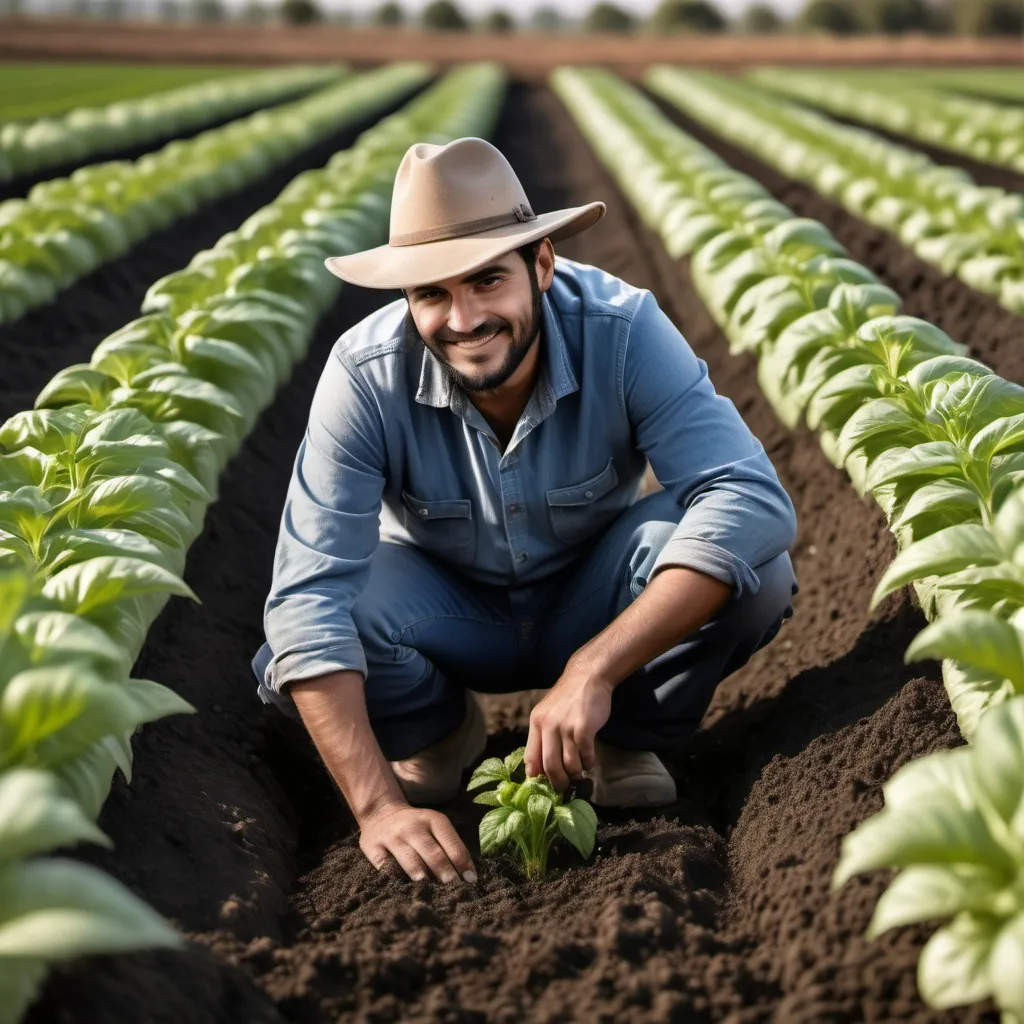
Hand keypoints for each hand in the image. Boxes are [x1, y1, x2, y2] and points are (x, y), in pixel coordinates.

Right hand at [359, 801, 476, 883]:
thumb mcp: (434, 826)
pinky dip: (394, 878)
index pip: (451, 843)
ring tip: (429, 890)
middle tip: (454, 888)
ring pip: (409, 859)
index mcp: (433, 820)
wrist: (381, 813)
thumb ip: (449, 847)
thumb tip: (467, 877)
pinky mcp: (373, 848)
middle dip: (445, 871)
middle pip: (432, 852)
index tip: (471, 881)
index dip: (462, 863)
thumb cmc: (417, 827)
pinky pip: (385, 866)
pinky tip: (402, 890)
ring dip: (421, 875)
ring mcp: (392, 837)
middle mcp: (413, 826)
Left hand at [525, 665, 612, 792]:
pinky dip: (588, 763)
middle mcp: (548, 726)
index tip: (543, 784)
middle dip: (558, 782)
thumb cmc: (569, 698)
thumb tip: (540, 767)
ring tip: (579, 771)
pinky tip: (589, 761)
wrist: (587, 676)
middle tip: (563, 788)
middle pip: (550, 766)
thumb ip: (544, 736)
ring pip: (569, 764)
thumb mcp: (548, 713)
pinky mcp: (584, 728)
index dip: (536, 776)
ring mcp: (566, 727)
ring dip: (576, 773)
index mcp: (536, 723)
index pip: (531, 757)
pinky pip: (585, 756)